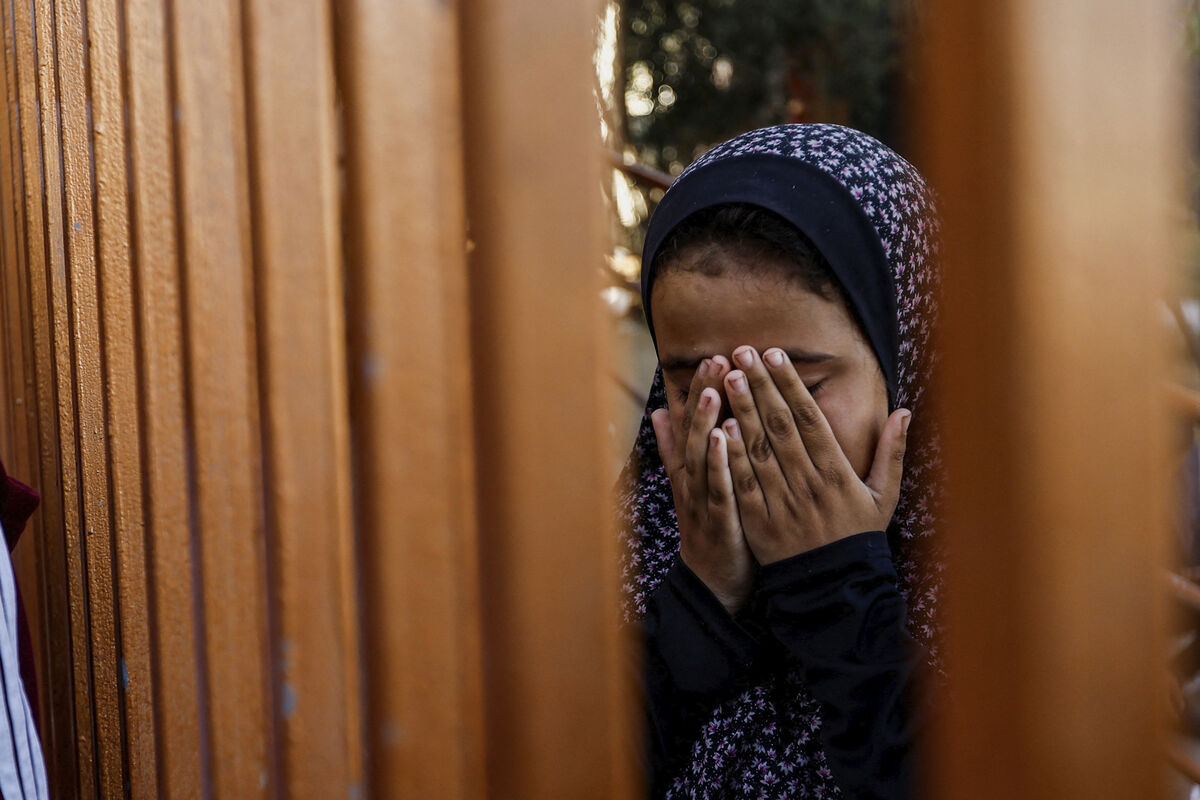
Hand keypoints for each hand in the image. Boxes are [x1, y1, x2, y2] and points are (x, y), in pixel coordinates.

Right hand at [651, 356, 756, 613]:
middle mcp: (690, 481)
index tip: (710, 357)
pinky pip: (717, 488)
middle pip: (693, 432)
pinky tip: (727, 438)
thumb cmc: (711, 528)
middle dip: (702, 395)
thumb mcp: (692, 484)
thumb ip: (675, 448)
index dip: (697, 391)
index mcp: (688, 470)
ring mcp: (702, 500)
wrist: (714, 585)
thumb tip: (660, 410)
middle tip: (715, 360)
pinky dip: (720, 462)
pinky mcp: (718, 521)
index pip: (689, 424)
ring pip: (701, 456)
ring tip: (714, 389)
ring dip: (705, 422)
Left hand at [720, 346, 910, 564]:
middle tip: (741, 352)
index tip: (775, 355)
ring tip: (726, 378)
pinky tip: (719, 427)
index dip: (790, 384)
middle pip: (779, 425)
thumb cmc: (859, 537)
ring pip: (758, 448)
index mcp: (837, 472)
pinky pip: (744, 482)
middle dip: (759, 386)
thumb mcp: (884, 496)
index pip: (809, 418)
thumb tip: (905, 410)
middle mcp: (808, 482)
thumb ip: (891, 451)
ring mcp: (782, 501)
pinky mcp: (760, 521)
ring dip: (741, 411)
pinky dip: (731, 455)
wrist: (835, 588)